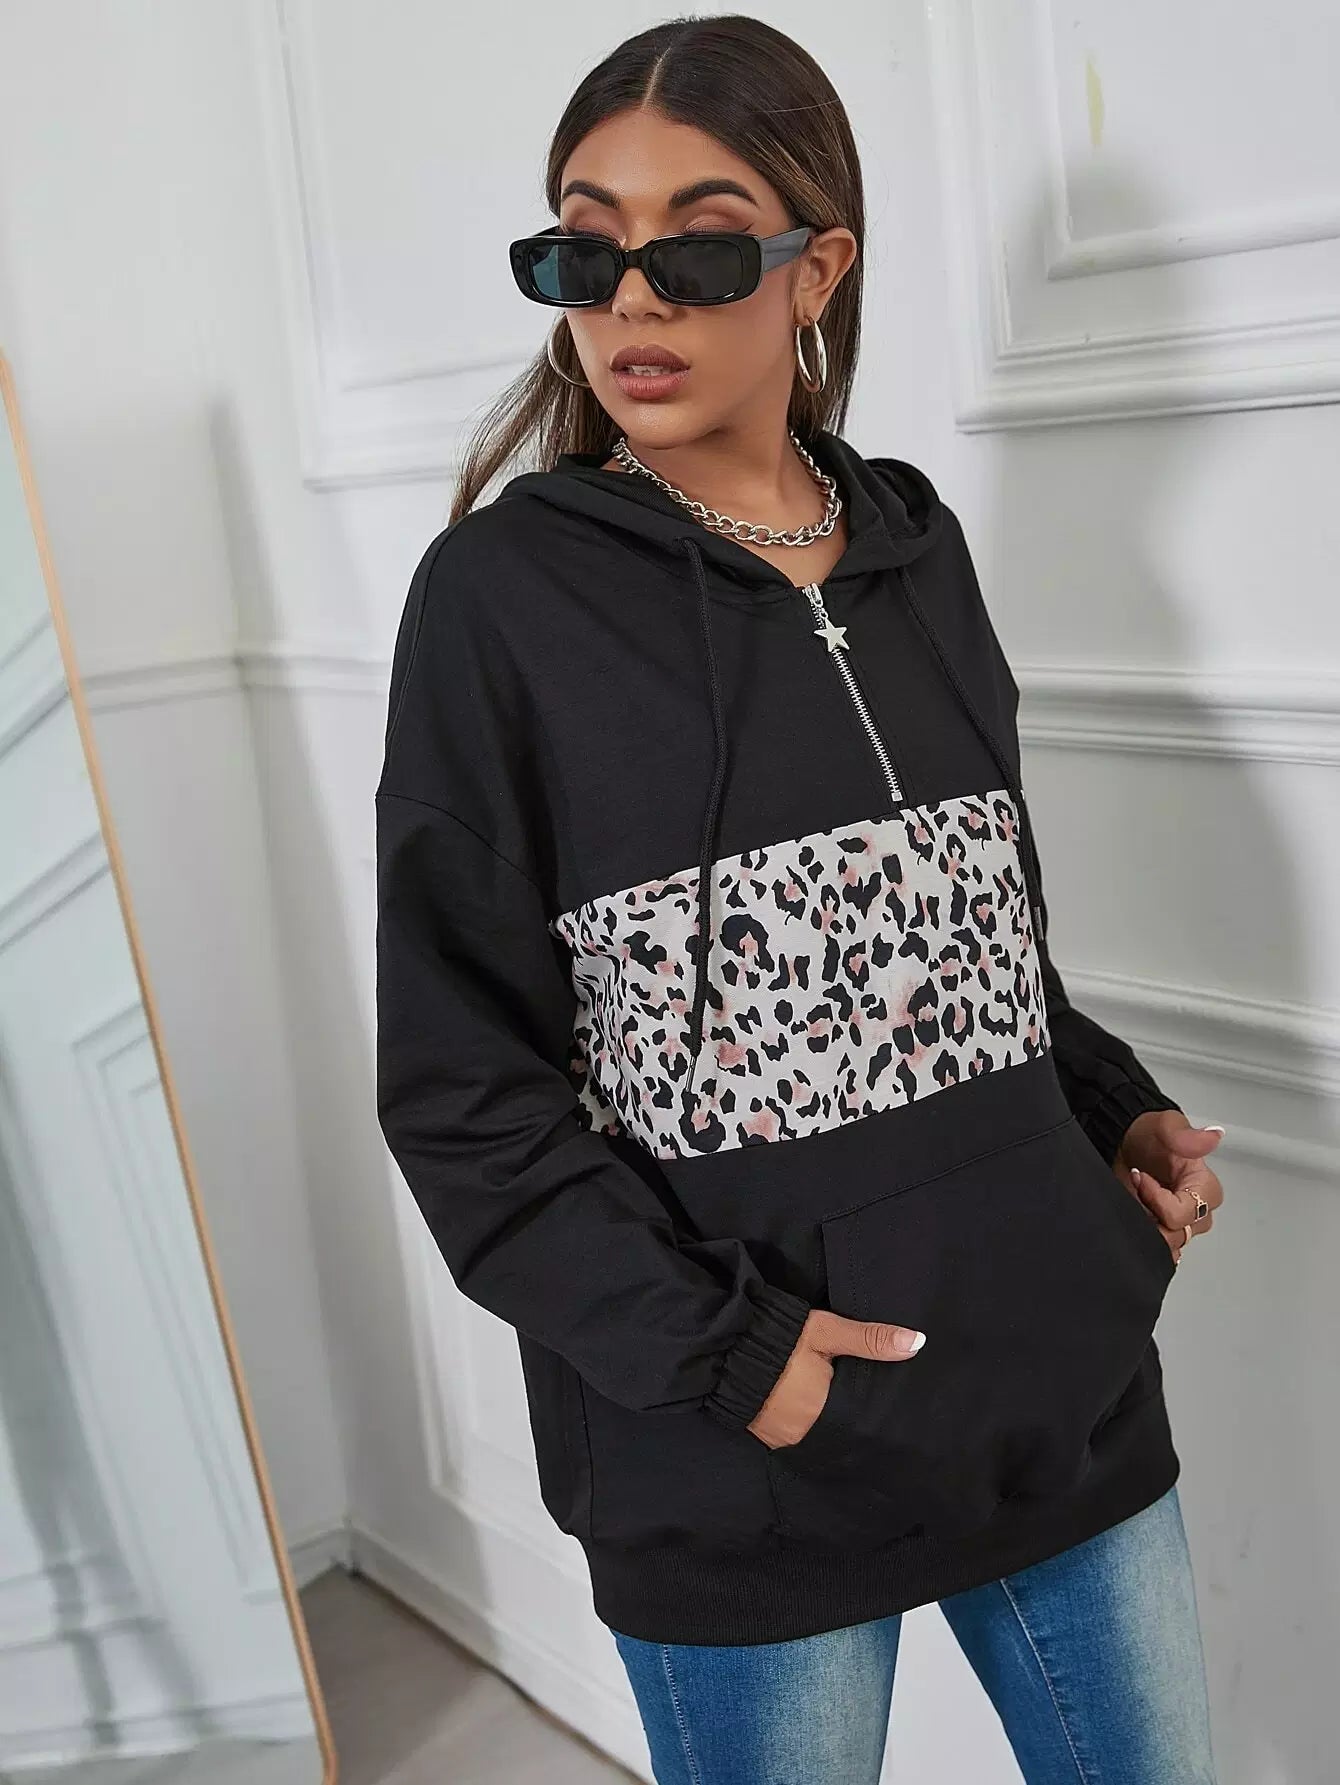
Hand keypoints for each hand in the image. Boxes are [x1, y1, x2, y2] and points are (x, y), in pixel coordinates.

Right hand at [747, 1308, 926, 1449]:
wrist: (725, 1345)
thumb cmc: (781, 1338)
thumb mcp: (827, 1332)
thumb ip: (870, 1339)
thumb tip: (917, 1343)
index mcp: (824, 1410)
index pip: (861, 1422)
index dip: (871, 1415)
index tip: (885, 1410)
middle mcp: (805, 1433)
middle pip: (840, 1432)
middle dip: (850, 1420)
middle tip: (860, 1406)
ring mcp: (783, 1438)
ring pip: (818, 1437)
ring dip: (826, 1424)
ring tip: (837, 1410)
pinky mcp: (766, 1436)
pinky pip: (796, 1436)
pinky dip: (806, 1426)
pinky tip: (810, 1413)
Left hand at [1114, 1109, 1224, 1265]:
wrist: (1126, 1141)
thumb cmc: (1149, 1134)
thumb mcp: (1165, 1126)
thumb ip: (1186, 1136)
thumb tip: (1213, 1136)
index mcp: (1205, 1188)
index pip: (1183, 1214)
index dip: (1156, 1199)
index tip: (1141, 1177)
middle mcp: (1198, 1210)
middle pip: (1177, 1234)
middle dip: (1150, 1215)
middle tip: (1137, 1189)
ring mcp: (1180, 1223)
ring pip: (1167, 1244)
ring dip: (1146, 1226)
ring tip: (1136, 1199)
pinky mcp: (1163, 1230)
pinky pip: (1158, 1249)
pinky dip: (1143, 1236)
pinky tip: (1135, 1214)